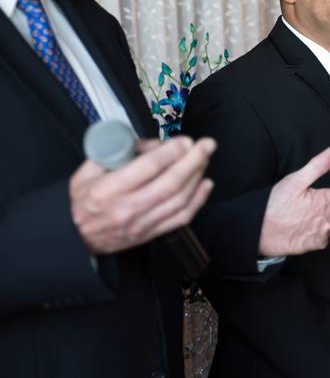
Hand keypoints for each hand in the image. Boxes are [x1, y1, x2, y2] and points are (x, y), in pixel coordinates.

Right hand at [69, 136, 215, 254]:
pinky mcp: (152, 233)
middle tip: (206, 145)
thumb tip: (151, 144)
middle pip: (171, 182)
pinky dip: (198, 199)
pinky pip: (182, 217)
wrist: (76, 237)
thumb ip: (117, 152)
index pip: (148, 167)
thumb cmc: (82, 200)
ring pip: (180, 199)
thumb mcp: (88, 169)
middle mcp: (128, 207)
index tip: (184, 140)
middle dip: (194, 160)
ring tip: (205, 159)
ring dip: (197, 176)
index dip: (172, 152)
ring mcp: (142, 223)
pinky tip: (205, 184)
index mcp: (109, 189)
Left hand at [258, 147, 329, 256]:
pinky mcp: (308, 241)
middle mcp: (323, 213)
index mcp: (323, 198)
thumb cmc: (278, 201)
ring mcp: (317, 228)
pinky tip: (325, 227)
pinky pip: (320, 239)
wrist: (258, 222)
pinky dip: (324, 235)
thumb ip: (316, 167)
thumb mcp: (296, 181)